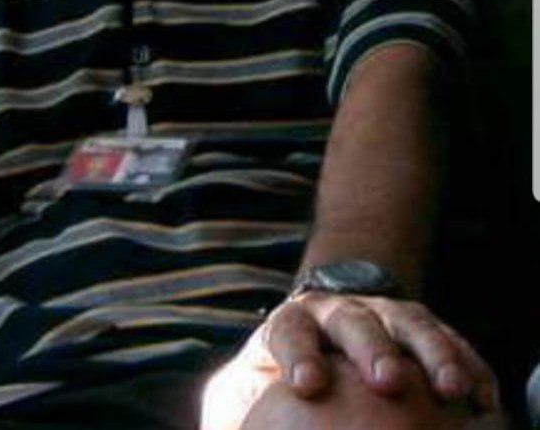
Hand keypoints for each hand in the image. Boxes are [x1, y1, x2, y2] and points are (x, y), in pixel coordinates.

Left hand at [200, 293, 498, 429]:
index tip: (309, 383)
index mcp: (292, 323)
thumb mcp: (247, 383)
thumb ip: (232, 403)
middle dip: (371, 347)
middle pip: (354, 320)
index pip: (289, 330)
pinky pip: (447, 336)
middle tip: (385, 380)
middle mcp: (338, 312)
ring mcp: (383, 312)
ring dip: (431, 352)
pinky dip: (466, 360)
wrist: (325, 319)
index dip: (299, 353)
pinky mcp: (419, 324)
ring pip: (409, 321)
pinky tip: (482, 394)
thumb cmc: (282, 368)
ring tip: (450, 389)